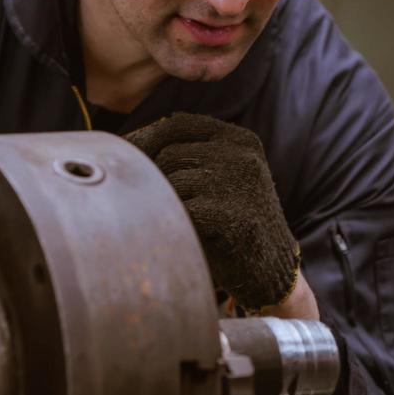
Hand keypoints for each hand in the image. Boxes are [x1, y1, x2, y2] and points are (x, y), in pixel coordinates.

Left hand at [125, 113, 299, 311]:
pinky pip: (182, 211)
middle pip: (171, 155)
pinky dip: (180, 225)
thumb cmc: (229, 223)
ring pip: (173, 184)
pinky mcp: (235, 215)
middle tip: (171, 209)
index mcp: (239, 140)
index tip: (126, 160)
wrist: (270, 269)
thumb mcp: (218, 177)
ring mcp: (241, 183)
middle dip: (160, 182)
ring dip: (172, 208)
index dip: (146, 140)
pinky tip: (198, 237)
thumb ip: (186, 155)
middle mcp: (243, 155)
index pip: (179, 125)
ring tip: (192, 225)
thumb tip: (123, 144)